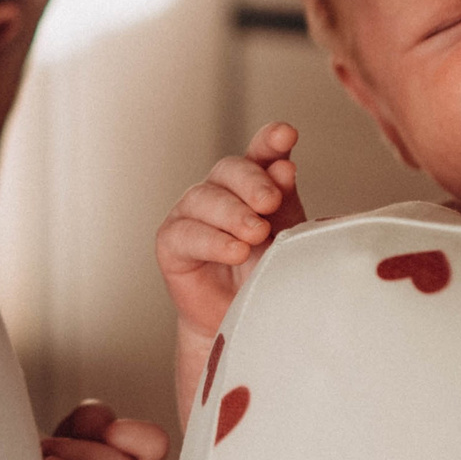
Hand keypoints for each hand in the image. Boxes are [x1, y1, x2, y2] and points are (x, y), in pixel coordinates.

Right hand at [157, 121, 305, 423]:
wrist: (247, 325)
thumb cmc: (272, 275)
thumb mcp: (288, 237)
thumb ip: (286, 203)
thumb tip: (286, 166)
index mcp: (256, 184)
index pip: (261, 152)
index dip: (270, 140)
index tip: (287, 134)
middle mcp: (222, 192)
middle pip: (230, 168)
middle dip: (252, 181)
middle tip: (272, 202)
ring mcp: (193, 214)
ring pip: (206, 197)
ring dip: (233, 212)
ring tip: (256, 233)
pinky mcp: (172, 243)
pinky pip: (186, 232)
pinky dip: (213, 240)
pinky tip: (235, 251)